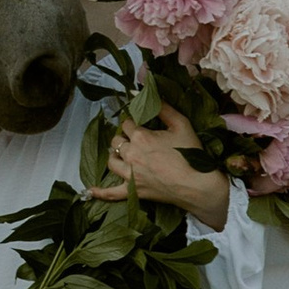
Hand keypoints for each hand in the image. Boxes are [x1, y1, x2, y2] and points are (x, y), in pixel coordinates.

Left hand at [104, 104, 229, 226]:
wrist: (197, 185)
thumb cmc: (191, 154)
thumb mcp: (181, 124)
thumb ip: (163, 108)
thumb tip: (147, 95)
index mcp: (140, 136)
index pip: (127, 123)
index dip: (134, 122)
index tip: (141, 124)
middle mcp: (131, 154)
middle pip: (117, 141)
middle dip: (124, 137)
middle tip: (135, 139)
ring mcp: (130, 174)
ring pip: (112, 161)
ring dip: (116, 155)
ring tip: (122, 154)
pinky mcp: (133, 191)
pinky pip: (112, 193)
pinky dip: (101, 192)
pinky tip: (91, 191)